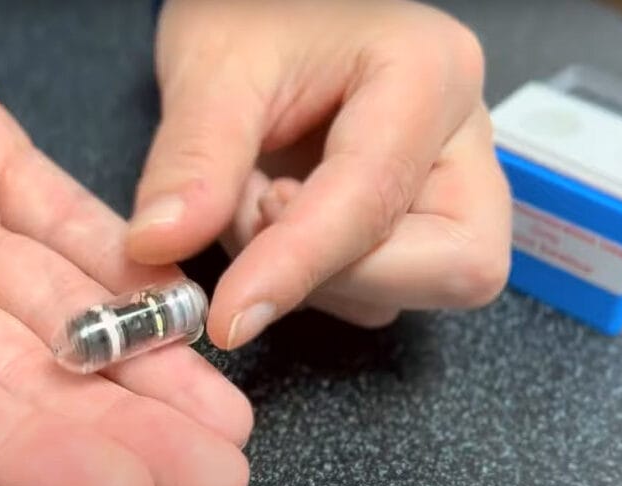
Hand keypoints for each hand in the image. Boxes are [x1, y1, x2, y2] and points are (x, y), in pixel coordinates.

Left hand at [128, 0, 510, 344]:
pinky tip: (275, 210)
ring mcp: (448, 179)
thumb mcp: (213, 69)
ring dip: (314, 272)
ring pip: (412, 285)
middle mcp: (462, 136)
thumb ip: (193, 160)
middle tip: (256, 212)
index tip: (228, 318)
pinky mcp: (418, 213)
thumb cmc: (254, 11)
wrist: (268, 6)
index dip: (297, 269)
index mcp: (427, 74)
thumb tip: (159, 247)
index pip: (374, 203)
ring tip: (255, 196)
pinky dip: (314, 271)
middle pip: (449, 266)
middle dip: (336, 271)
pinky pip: (379, 284)